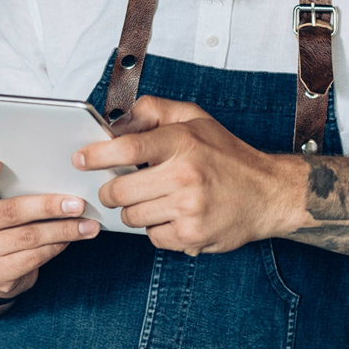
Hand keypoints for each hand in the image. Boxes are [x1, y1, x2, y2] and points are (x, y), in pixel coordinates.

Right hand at [0, 158, 100, 298]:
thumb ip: (6, 181)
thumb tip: (55, 170)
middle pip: (9, 211)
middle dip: (48, 206)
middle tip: (77, 203)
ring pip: (27, 237)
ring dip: (63, 230)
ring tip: (87, 224)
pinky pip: (31, 258)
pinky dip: (56, 246)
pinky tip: (71, 239)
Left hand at [74, 95, 298, 254]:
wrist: (267, 193)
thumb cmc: (226, 154)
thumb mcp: (194, 118)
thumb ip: (154, 111)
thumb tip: (117, 122)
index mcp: (183, 142)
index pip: (128, 147)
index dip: (97, 155)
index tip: (80, 159)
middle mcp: (185, 176)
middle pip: (120, 190)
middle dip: (111, 190)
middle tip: (116, 187)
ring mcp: (188, 209)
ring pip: (132, 217)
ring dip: (134, 210)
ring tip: (153, 199)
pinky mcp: (192, 238)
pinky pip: (152, 237)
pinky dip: (156, 228)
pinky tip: (172, 215)